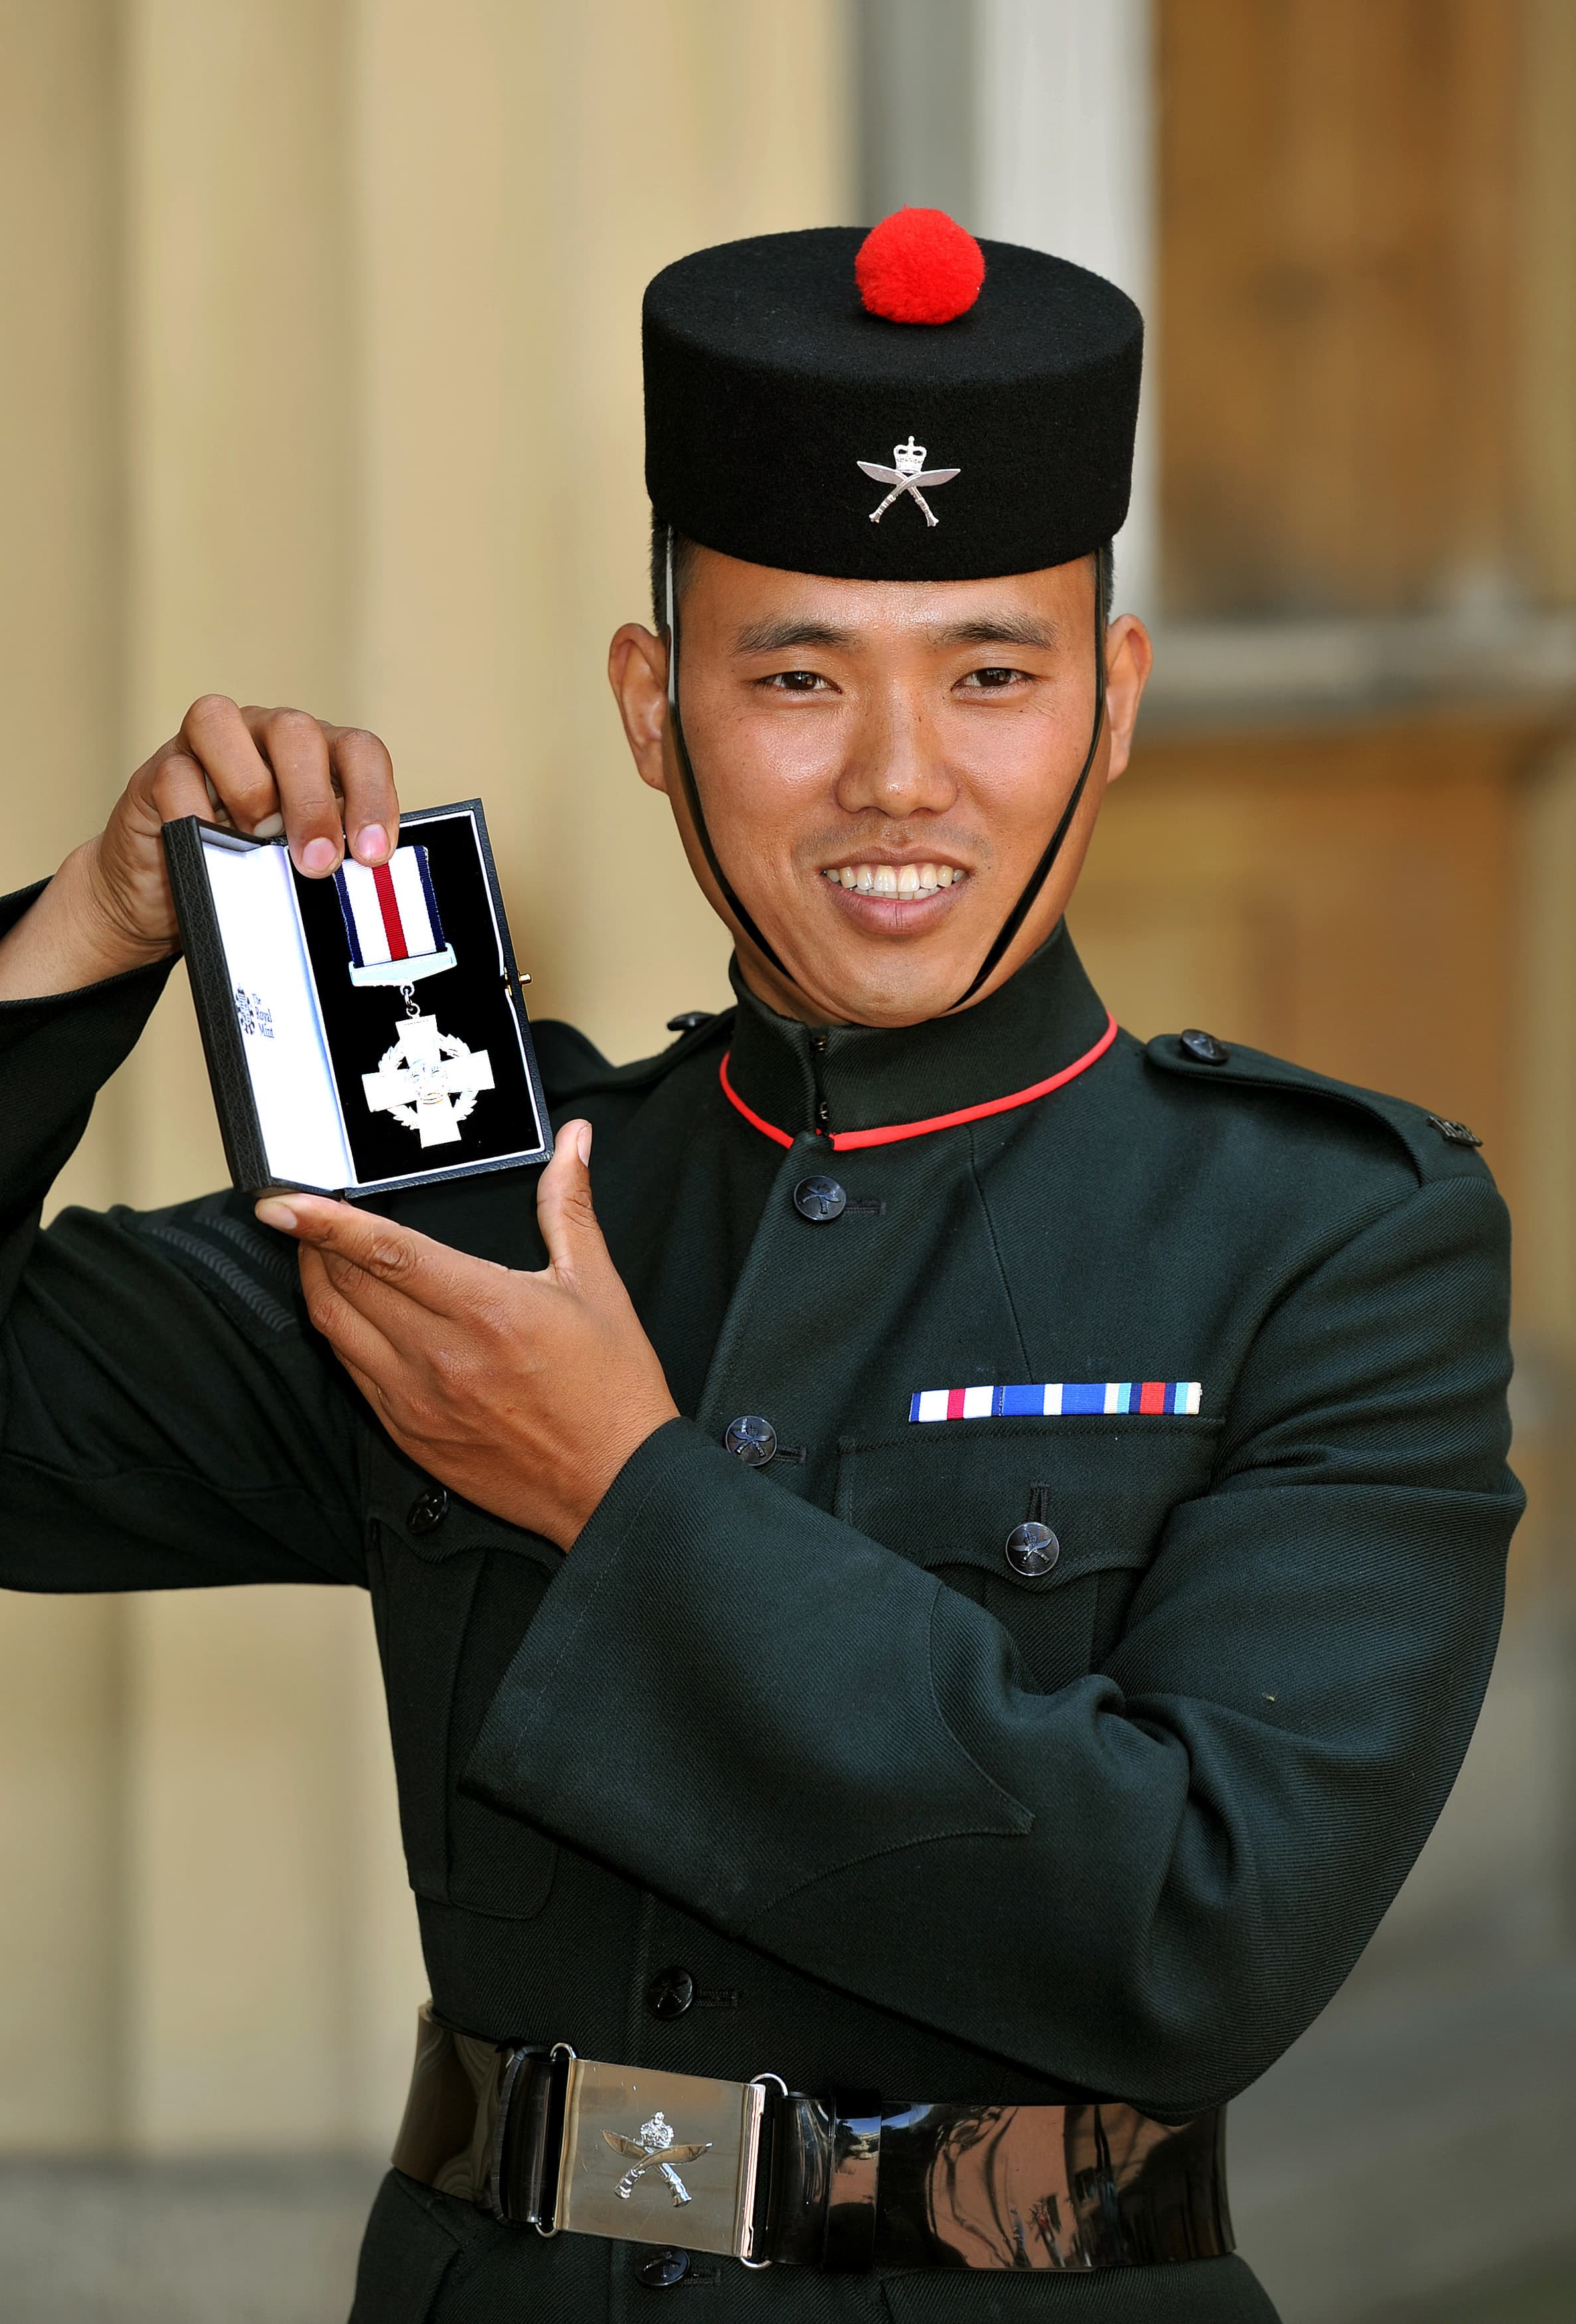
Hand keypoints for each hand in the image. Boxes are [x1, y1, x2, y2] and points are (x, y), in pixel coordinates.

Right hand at [0, 696, 397, 1000]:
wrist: (168, 901)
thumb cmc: (250, 876)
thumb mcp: (302, 868)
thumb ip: (332, 857)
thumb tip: (362, 880)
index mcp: (317, 754)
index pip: (358, 750)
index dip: (372, 796)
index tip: (372, 854)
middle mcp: (263, 735)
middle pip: (295, 731)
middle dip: (312, 801)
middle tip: (318, 862)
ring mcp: (206, 746)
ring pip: (222, 724)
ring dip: (248, 791)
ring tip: (255, 842)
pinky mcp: (157, 771)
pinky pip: (174, 775)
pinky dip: (193, 813)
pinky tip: (208, 848)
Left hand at [255, 1121, 679, 1549]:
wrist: (615, 1485)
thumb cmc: (612, 1390)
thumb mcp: (597, 1286)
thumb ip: (569, 1205)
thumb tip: (574, 1142)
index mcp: (486, 1310)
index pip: (385, 1253)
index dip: (325, 1222)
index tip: (283, 1202)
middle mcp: (441, 1358)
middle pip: (344, 1287)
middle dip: (313, 1244)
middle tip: (304, 1214)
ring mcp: (417, 1402)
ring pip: (336, 1331)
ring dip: (317, 1286)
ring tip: (316, 1254)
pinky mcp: (409, 1435)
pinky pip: (353, 1374)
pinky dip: (341, 1335)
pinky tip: (351, 1314)